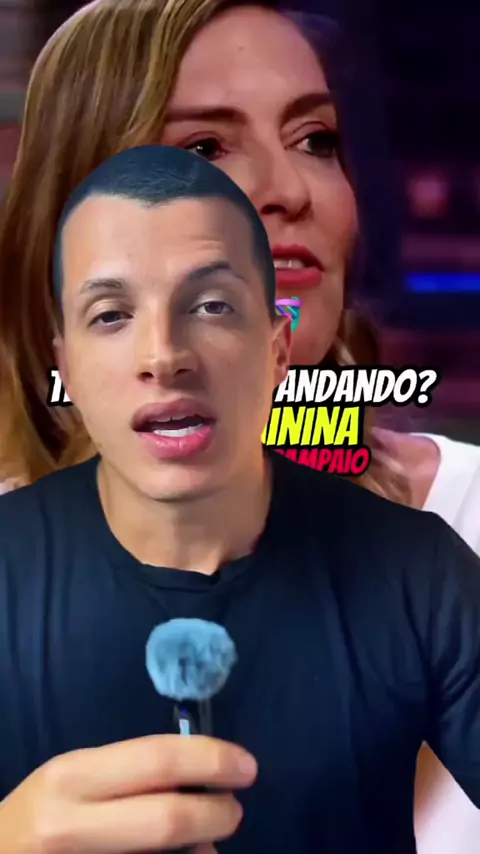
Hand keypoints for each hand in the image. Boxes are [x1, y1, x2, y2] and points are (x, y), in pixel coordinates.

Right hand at [0, 734, 256, 851]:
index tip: (246, 766)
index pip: (156, 760)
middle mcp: (70, 823)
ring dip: (202, 852)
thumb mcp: (75, 782)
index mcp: (72, 779)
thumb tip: (203, 787)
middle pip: (167, 820)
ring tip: (206, 844)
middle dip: (217, 814)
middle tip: (233, 811)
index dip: (211, 760)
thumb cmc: (41, 815)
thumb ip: (131, 778)